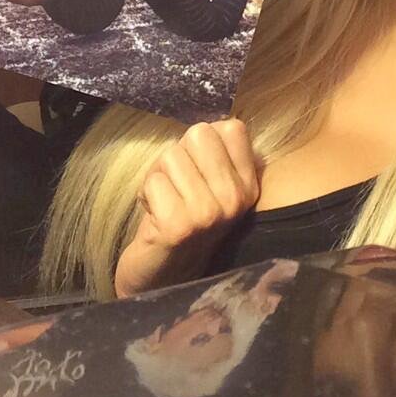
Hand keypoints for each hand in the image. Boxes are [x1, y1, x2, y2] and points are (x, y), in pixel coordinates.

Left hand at [114, 119, 260, 297]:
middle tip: (177, 187)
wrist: (164, 274)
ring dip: (158, 177)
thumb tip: (211, 122)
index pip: (231, 128)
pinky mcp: (180, 225)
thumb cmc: (183, 219)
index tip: (198, 170)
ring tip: (166, 202)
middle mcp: (236, 198)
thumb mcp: (212, 185)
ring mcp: (210, 213)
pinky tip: (155, 217)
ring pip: (171, 156)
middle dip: (177, 156)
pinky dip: (146, 195)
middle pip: (198, 135)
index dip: (203, 143)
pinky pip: (153, 181)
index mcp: (250, 184)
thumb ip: (217, 153)